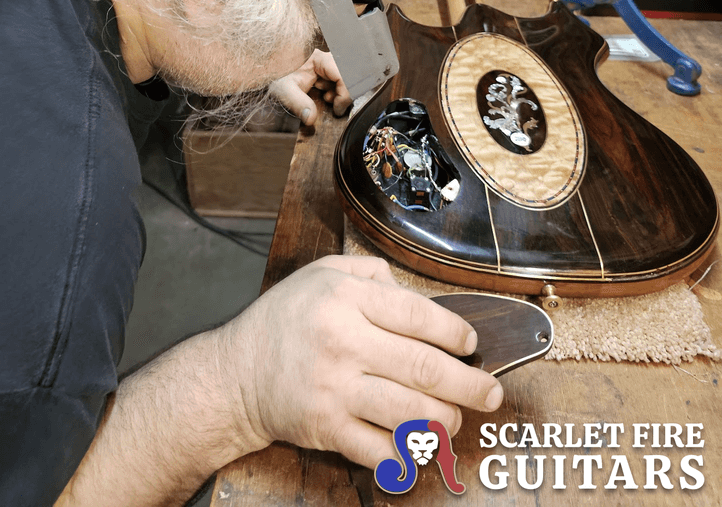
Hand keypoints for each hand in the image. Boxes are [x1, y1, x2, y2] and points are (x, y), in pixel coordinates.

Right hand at [216, 255, 502, 469]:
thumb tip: (419, 296)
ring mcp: (334, 390)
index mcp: (344, 299)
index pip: (418, 316)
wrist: (236, 372)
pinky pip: (381, 449)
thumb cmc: (286, 319)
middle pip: (424, 368)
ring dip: (446, 421)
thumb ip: (371, 276)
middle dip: (469, 384)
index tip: (471, 343)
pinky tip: (423, 447)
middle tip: (491, 392)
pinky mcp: (326, 429)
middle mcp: (342, 342)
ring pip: (410, 413)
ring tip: (457, 418)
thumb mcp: (322, 274)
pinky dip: (409, 454)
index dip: (456, 332)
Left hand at [269, 49, 351, 123]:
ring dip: (340, 92)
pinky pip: (338, 81)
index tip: (338, 108)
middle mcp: (325, 59)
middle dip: (344, 92)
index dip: (345, 92)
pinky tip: (325, 96)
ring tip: (326, 99)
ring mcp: (325, 65)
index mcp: (318, 58)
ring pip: (345, 79)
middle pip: (348, 75)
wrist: (265, 72)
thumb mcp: (284, 90)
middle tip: (335, 106)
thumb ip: (298, 103)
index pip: (343, 73)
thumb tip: (311, 118)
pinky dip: (336, 91)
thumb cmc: (273, 75)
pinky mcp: (324, 72)